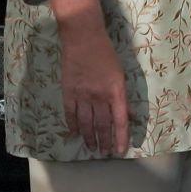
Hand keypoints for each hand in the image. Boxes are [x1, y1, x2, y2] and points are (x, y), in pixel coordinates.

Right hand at [49, 0, 127, 154]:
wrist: (84, 38)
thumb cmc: (106, 53)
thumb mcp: (120, 73)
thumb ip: (120, 94)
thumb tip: (122, 113)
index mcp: (116, 90)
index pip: (120, 119)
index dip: (120, 137)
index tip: (120, 150)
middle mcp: (99, 95)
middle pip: (102, 124)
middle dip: (104, 141)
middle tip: (105, 153)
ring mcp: (82, 95)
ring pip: (86, 123)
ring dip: (89, 137)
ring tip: (92, 149)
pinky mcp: (68, 92)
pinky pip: (70, 114)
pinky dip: (73, 125)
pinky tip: (76, 134)